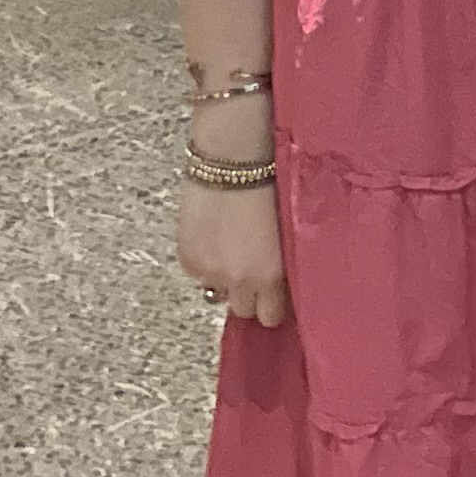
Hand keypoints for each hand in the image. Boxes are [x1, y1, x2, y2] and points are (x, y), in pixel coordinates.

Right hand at [179, 173, 289, 327]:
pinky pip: (198, 274)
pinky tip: (212, 235)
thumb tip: (277, 283)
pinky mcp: (188, 259)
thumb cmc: (270, 184)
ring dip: (224, 278)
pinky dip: (204, 261)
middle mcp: (240, 280)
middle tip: (251, 268)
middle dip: (248, 294)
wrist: (232, 159)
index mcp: (272, 275)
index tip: (273, 294)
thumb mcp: (287, 232)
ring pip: (218, 293)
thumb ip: (279, 265)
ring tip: (230, 247)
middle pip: (244, 310)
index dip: (271, 304)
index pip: (270, 317)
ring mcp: (211, 272)